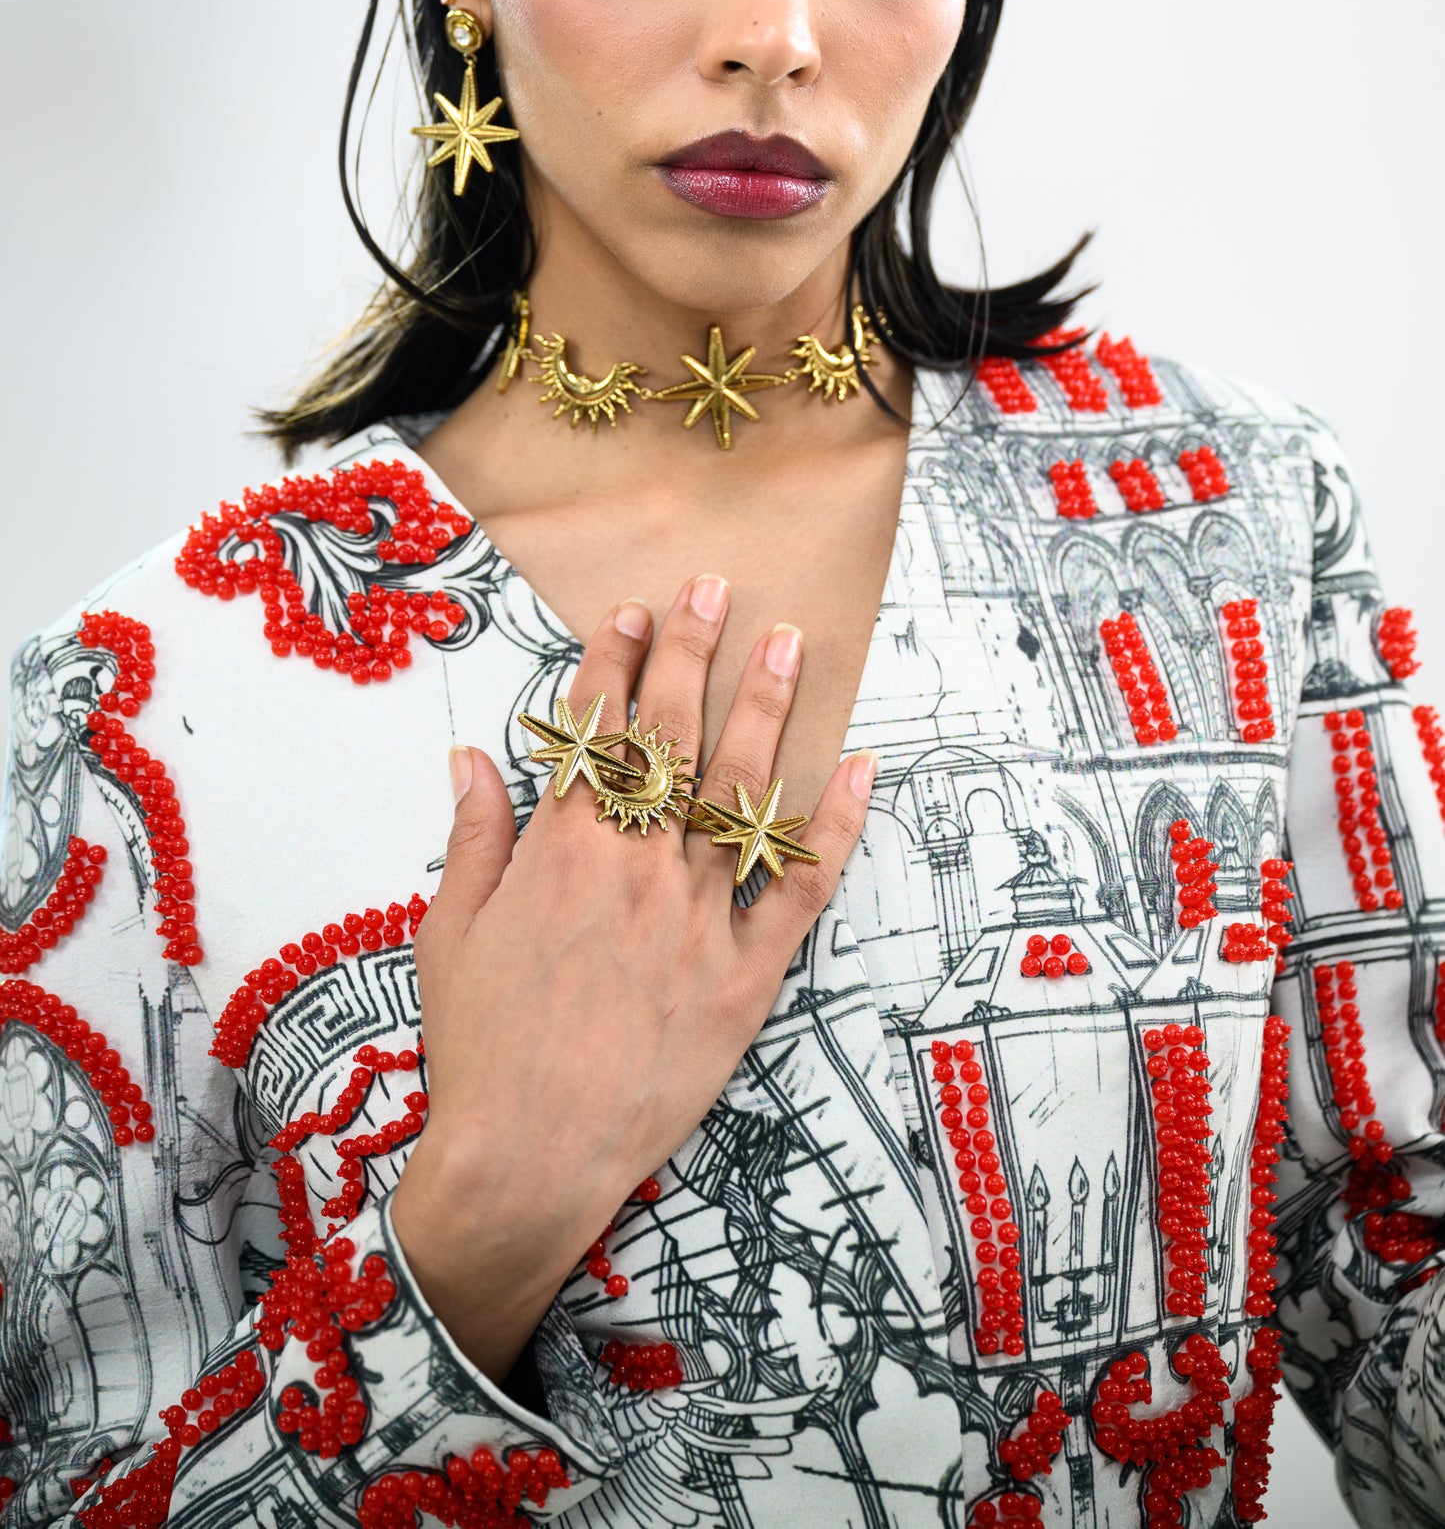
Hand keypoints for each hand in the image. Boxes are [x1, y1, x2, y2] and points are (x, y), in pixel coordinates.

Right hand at [388, 575, 874, 1383]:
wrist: (525, 1158)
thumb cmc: (479, 1050)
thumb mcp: (448, 934)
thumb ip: (471, 839)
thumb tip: (471, 760)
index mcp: (561, 849)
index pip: (596, 726)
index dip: (615, 658)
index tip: (636, 610)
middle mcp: (635, 864)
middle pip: (672, 736)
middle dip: (694, 653)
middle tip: (716, 589)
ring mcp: (697, 915)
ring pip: (740, 789)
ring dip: (765, 708)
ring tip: (787, 643)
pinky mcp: (746, 974)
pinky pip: (800, 886)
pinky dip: (833, 826)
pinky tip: (856, 770)